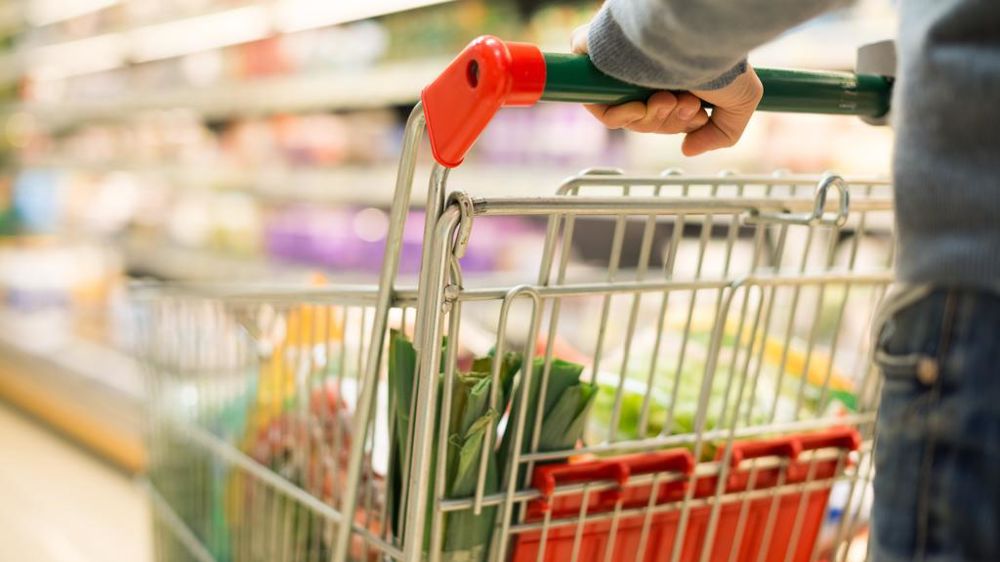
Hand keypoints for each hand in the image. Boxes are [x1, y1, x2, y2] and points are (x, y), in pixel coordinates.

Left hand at [571, 25, 762, 155]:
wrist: (695, 33)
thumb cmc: (720, 59)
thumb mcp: (741, 101)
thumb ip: (721, 133)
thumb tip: (687, 149)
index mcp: (674, 74)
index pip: (664, 114)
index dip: (678, 123)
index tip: (697, 115)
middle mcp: (647, 69)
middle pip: (645, 119)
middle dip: (668, 121)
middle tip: (686, 104)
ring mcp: (621, 66)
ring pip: (625, 116)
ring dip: (650, 119)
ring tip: (669, 99)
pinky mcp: (596, 60)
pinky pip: (599, 106)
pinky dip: (621, 116)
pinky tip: (643, 106)